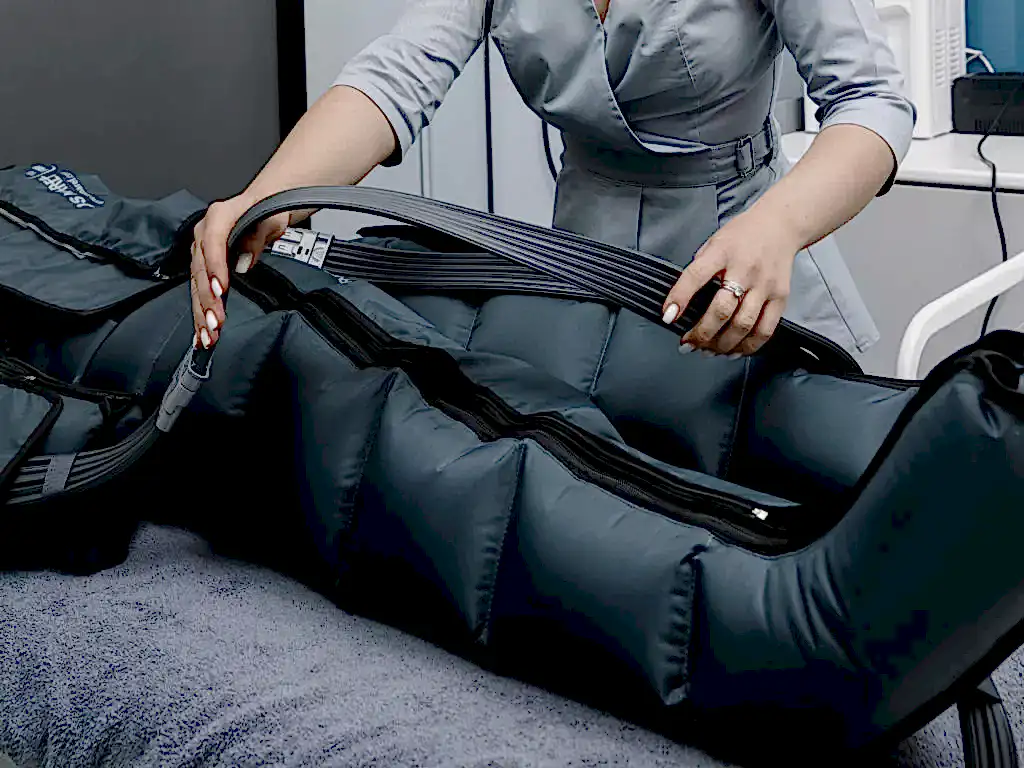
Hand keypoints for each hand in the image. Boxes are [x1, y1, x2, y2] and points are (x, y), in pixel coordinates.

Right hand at [189, 196, 290, 348]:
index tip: (220, 290)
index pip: (212, 244)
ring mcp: (201, 251)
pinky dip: (200, 312)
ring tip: (207, 336)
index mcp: (217, 217)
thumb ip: (256, 238)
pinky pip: (198, 290)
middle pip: (200, 270)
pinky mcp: (203, 266)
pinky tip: (200, 332)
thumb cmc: (266, 210)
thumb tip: (244, 263)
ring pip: (196, 285)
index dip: (215, 268)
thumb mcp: (269, 219)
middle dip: (207, 300)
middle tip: (215, 323)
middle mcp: (203, 234)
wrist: (262, 205)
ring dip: (201, 313)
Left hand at [660, 207, 802, 357]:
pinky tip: (733, 351)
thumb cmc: (742, 236)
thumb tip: (682, 304)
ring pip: (743, 325)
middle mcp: (745, 269)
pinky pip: (764, 329)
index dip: (679, 298)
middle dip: (701, 333)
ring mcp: (765, 285)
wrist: (780, 225)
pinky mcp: (780, 297)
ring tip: (708, 350)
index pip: (696, 275)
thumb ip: (700, 270)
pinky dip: (747, 346)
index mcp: (722, 251)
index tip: (668, 316)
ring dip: (722, 345)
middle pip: (722, 309)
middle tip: (688, 344)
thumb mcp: (714, 243)